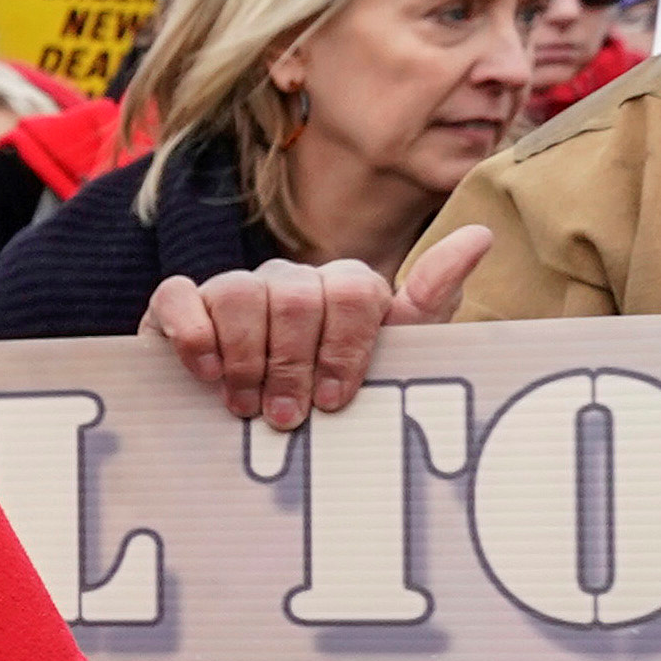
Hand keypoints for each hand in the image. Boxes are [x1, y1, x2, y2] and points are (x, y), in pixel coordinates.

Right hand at [139, 225, 485, 425]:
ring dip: (244, 359)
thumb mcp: (394, 357)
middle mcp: (290, 279)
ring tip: (245, 405)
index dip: (344, 349)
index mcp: (343, 287)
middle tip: (288, 418)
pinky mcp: (181, 303)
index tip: (335, 399)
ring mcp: (234, 287)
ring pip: (239, 294)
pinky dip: (193, 335)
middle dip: (292, 366)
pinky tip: (204, 374)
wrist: (251, 425)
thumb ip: (432, 301)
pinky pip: (180, 297)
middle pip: (296, 299)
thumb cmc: (330, 393)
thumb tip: (481, 235)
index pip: (351, 292)